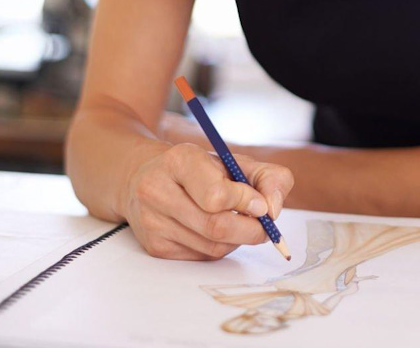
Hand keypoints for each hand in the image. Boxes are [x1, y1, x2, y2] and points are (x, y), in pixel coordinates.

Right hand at [120, 142, 294, 260]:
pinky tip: (216, 233)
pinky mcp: (154, 246)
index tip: (261, 205)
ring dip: (236, 240)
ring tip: (238, 224)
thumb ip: (267, 177)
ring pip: (211, 247)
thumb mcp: (233, 162)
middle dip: (250, 230)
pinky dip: (219, 249)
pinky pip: (200, 258)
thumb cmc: (199, 170)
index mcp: (179, 160)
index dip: (246, 203)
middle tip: (265, 227)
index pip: (216, 194)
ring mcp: (152, 221)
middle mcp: (157, 190)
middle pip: (215, 226)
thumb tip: (273, 209)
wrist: (146, 178)